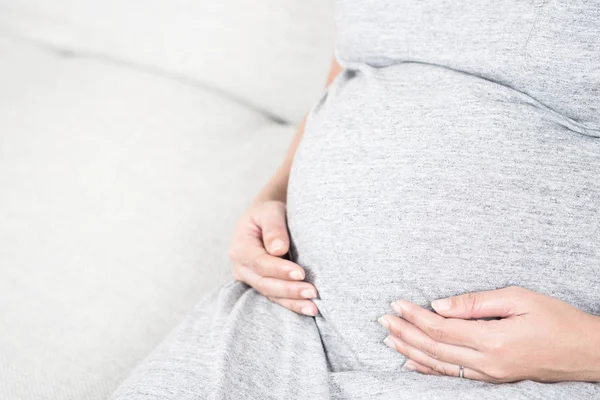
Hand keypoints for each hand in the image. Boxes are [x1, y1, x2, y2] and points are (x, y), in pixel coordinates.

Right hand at [228, 200, 317, 315]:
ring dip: (292, 302)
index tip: (300, 273)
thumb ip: (274, 227)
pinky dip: (292, 304)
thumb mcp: (270, 211)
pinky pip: (276, 298)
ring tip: (313, 307)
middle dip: (289, 290)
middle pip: (264, 283)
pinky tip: (308, 308)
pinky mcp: (261, 285)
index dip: (280, 270)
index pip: (260, 263)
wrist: (264, 219)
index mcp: (240, 247)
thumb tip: (278, 249)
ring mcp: (249, 279)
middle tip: (312, 292)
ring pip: (270, 294)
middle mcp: (241, 267)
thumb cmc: (268, 213)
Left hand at [378, 286, 599, 382]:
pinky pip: (453, 377)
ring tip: (389, 338)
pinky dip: (429, 370)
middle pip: (434, 348)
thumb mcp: (519, 299)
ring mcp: (490, 375)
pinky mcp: (493, 379)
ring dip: (411, 351)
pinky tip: (412, 363)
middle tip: (383, 319)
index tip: (396, 304)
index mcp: (494, 340)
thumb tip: (439, 305)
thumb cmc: (556, 319)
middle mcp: (488, 363)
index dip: (415, 316)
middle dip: (405, 333)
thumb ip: (475, 303)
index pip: (441, 328)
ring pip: (439, 365)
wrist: (586, 352)